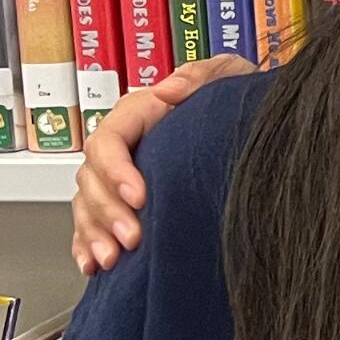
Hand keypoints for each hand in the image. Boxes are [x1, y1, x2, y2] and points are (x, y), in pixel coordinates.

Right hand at [71, 53, 250, 274]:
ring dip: (95, 234)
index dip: (116, 170)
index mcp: (140, 113)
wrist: (251, 121)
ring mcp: (119, 174)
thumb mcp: (227, 74)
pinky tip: (94, 265)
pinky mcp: (124, 200)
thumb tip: (167, 90)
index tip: (139, 196)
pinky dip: (88, 244)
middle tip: (132, 237)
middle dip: (108, 212)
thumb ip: (199, 76)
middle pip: (93, 178)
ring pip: (88, 204)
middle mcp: (124, 144)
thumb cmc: (236, 97)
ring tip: (110, 259)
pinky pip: (92, 223)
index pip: (109, 139)